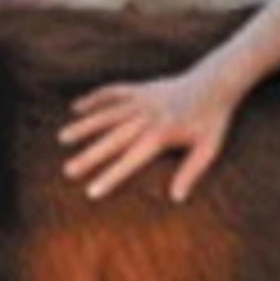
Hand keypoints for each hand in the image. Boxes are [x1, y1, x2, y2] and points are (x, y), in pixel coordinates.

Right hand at [60, 55, 243, 202]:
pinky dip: (95, 98)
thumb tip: (177, 198)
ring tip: (63, 139)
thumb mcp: (209, 148)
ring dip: (85, 126)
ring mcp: (142, 100)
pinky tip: (76, 108)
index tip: (92, 192)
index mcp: (162, 134)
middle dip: (90, 155)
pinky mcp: (140, 88)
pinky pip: (113, 92)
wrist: (216, 82)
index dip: (111, 176)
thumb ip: (192, 172)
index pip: (131, 160)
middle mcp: (147, 116)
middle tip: (68, 171)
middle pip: (113, 139)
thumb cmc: (213, 120)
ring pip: (107, 113)